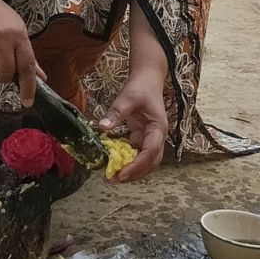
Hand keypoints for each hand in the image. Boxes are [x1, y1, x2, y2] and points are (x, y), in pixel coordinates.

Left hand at [99, 65, 168, 182]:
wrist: (148, 79)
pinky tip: (113, 164)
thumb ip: (115, 113)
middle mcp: (157, 137)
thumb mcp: (127, 97)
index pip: (151, 152)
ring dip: (130, 171)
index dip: (137, 165)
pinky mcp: (142, 138)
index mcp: (158, 128)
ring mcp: (150, 138)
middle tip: (113, 179)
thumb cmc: (141, 87)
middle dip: (133, 174)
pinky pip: (136, 154)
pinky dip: (126, 162)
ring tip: (112, 177)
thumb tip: (101, 128)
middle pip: (150, 163)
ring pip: (144, 162)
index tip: (121, 173)